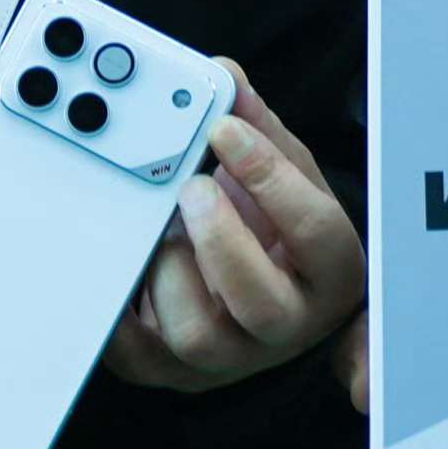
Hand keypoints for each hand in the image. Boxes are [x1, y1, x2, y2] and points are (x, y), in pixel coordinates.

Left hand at [102, 91, 362, 390]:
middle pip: (262, 304)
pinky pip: (136, 357)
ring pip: (198, 337)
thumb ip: (260, 129)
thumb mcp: (288, 177)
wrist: (269, 294)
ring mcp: (232, 355)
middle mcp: (288, 324)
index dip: (271, 177)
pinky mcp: (176, 371)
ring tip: (158, 227)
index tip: (226, 127)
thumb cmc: (280, 234)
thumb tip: (224, 77)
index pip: (317, 232)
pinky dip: (115, 314)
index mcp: (331, 273)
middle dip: (221, 239)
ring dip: (169, 272)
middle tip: (189, 186)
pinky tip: (116, 263)